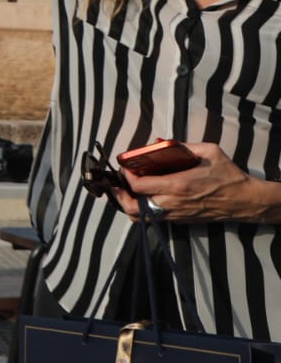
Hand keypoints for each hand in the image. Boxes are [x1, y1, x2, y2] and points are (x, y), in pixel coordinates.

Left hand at [112, 141, 279, 223]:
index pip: (138, 185)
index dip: (125, 176)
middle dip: (119, 195)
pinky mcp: (180, 221)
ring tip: (124, 192)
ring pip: (140, 217)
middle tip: (116, 184)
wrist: (245, 201)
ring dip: (128, 205)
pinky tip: (141, 198)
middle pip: (133, 207)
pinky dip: (142, 211)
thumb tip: (160, 142)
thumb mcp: (209, 151)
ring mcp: (175, 214)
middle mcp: (173, 202)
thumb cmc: (228, 175)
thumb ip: (183, 145)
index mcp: (178, 184)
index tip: (124, 165)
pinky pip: (153, 219)